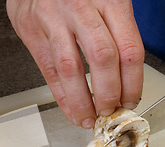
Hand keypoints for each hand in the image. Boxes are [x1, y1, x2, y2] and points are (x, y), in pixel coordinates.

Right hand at [6, 0, 143, 128]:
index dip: (133, 83)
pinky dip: (61, 96)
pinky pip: (48, 70)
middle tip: (111, 110)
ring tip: (90, 118)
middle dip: (109, 93)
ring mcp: (53, 18)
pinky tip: (71, 109)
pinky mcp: (31, 28)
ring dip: (83, 101)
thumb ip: (118, 31)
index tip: (132, 100)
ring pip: (72, 68)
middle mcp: (82, 8)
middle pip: (103, 59)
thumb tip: (127, 78)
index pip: (130, 50)